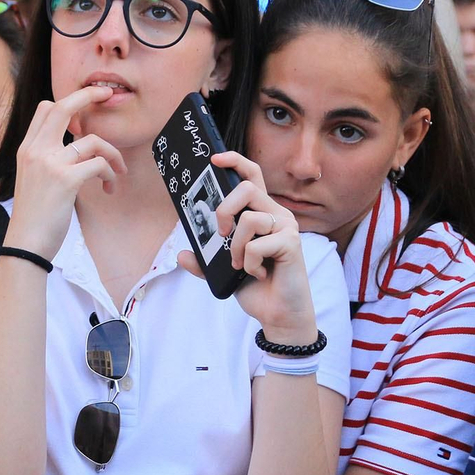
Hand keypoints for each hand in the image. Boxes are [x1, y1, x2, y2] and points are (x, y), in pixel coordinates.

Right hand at [3, 87, 126, 260]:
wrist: (26, 243)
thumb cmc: (33, 216)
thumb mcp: (32, 179)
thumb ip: (46, 159)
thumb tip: (73, 148)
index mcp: (27, 149)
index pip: (45, 109)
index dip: (68, 103)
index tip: (86, 111)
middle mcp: (36, 151)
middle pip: (63, 107)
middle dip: (89, 94)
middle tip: (108, 94)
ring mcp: (51, 164)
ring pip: (92, 141)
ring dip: (113, 155)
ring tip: (117, 173)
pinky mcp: (66, 180)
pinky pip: (100, 165)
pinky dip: (110, 175)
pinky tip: (109, 189)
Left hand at [178, 151, 315, 343]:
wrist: (277, 314)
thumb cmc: (256, 287)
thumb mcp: (223, 272)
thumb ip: (204, 262)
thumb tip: (182, 255)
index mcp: (261, 213)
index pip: (251, 176)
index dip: (234, 161)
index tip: (214, 160)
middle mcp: (276, 215)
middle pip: (247, 188)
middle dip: (225, 209)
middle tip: (221, 234)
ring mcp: (286, 227)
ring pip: (249, 219)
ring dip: (236, 247)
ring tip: (240, 265)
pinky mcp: (291, 243)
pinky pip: (257, 245)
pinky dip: (248, 264)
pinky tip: (258, 274)